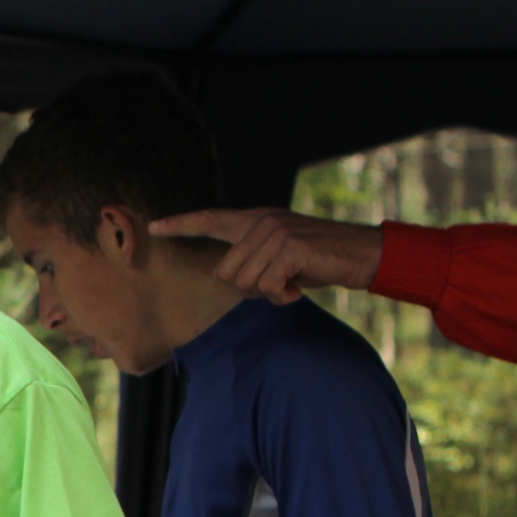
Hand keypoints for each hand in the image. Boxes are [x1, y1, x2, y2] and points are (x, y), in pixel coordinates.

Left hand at [150, 208, 382, 303]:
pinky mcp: (290, 247)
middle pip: (224, 273)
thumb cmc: (320, 261)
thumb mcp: (280, 258)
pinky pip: (266, 287)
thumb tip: (230, 280)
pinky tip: (298, 288)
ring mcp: (275, 232)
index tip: (154, 227)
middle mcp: (261, 222)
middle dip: (247, 290)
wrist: (362, 254)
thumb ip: (253, 261)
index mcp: (256, 221)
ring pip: (244, 283)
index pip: (211, 219)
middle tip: (278, 285)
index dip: (181, 224)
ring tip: (291, 283)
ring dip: (267, 294)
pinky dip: (282, 297)